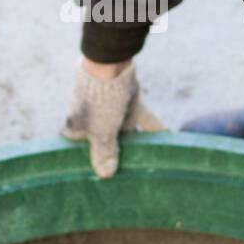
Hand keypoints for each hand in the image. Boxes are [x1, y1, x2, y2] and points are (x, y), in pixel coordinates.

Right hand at [60, 57, 163, 177]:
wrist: (110, 67)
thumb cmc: (98, 103)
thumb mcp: (101, 132)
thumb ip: (104, 152)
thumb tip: (105, 175)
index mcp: (77, 128)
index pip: (81, 150)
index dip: (92, 162)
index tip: (106, 177)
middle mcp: (92, 119)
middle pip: (106, 141)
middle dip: (118, 155)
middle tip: (132, 172)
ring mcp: (111, 110)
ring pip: (125, 130)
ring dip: (137, 142)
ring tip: (150, 158)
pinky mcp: (127, 102)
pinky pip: (141, 117)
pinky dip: (151, 126)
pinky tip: (166, 136)